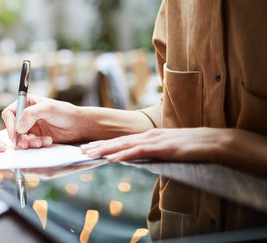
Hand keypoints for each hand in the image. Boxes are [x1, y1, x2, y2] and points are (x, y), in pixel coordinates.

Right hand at [1, 94, 84, 148]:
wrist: (79, 126)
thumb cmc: (66, 113)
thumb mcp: (48, 108)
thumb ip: (31, 114)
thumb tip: (18, 127)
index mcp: (26, 103)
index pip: (9, 113)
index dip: (9, 124)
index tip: (14, 135)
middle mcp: (26, 115)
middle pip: (13, 128)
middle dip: (20, 137)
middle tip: (27, 143)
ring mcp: (31, 127)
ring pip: (21, 138)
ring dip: (30, 143)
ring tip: (42, 142)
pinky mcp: (37, 137)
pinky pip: (30, 144)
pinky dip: (36, 145)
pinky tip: (48, 141)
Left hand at [81, 127, 232, 163]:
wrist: (212, 142)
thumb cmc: (191, 147)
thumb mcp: (167, 148)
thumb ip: (153, 152)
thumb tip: (140, 159)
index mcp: (148, 135)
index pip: (121, 140)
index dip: (103, 143)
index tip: (88, 147)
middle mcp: (147, 135)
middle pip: (117, 141)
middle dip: (98, 145)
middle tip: (81, 150)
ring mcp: (154, 140)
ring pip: (124, 145)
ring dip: (105, 149)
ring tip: (90, 153)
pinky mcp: (162, 148)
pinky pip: (139, 152)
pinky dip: (124, 155)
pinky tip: (113, 159)